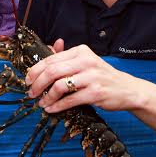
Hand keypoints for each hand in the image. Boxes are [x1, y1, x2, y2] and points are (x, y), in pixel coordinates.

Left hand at [25, 44, 141, 112]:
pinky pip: (70, 100)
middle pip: (52, 71)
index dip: (35, 70)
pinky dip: (57, 106)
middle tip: (31, 92)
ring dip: (46, 96)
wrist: (127, 90)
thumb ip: (66, 56)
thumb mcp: (85, 62)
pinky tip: (51, 109)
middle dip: (37, 83)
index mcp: (80, 51)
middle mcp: (86, 61)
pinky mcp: (96, 93)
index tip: (27, 79)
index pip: (51, 59)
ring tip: (41, 102)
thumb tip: (47, 47)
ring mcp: (92, 77)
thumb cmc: (101, 76)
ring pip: (59, 86)